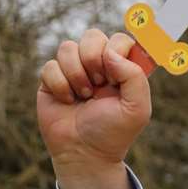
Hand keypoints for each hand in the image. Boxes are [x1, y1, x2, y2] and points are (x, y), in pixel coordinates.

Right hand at [37, 30, 151, 188]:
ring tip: (84, 96)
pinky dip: (60, 85)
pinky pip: (50, 65)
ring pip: (68, 47)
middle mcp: (98, 66)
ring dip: (76, 74)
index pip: (121, 39)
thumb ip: (134, 77)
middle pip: (92, 36)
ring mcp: (74, 71)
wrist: (84, 153)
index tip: (115, 76)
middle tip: (100, 84)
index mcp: (122, 69)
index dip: (117, 50)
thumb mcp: (137, 109)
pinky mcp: (52, 80)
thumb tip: (111, 53)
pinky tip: (67, 101)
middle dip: (94, 58)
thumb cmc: (113, 132)